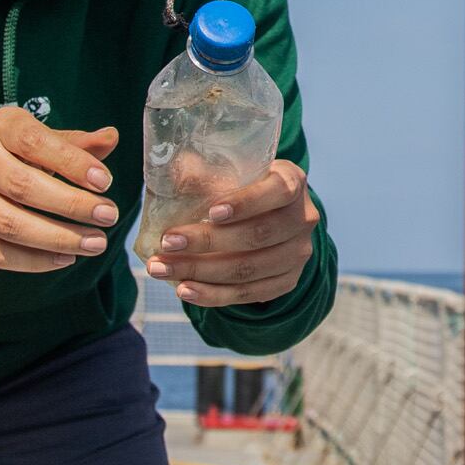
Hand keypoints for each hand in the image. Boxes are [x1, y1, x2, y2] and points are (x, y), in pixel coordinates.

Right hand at [0, 109, 121, 271]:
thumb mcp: (24, 135)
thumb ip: (69, 142)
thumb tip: (111, 138)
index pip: (34, 144)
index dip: (71, 162)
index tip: (104, 180)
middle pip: (23, 187)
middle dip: (70, 205)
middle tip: (108, 215)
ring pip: (10, 225)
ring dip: (57, 238)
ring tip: (95, 243)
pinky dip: (33, 261)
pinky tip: (64, 258)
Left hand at [145, 158, 316, 308]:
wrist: (270, 213)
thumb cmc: (244, 185)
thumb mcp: (232, 170)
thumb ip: (205, 172)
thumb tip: (176, 175)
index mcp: (292, 182)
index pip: (277, 192)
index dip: (246, 203)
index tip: (212, 212)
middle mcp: (303, 219)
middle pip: (258, 236)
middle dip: (208, 242)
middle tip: (167, 242)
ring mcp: (298, 254)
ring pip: (249, 269)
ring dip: (201, 272)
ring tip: (161, 269)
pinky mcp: (286, 281)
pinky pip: (249, 293)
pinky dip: (213, 294)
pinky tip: (184, 289)